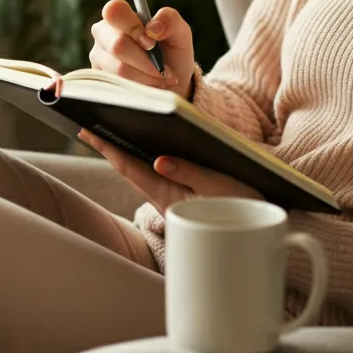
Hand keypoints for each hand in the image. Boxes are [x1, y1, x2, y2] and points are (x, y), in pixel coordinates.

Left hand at [77, 128, 263, 214]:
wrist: (266, 226)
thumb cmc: (245, 205)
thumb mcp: (219, 186)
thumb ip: (189, 172)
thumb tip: (159, 160)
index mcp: (170, 194)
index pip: (131, 167)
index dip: (108, 148)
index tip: (87, 131)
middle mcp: (165, 197)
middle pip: (131, 168)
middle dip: (109, 148)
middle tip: (86, 127)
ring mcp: (172, 198)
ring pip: (141, 173)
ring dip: (123, 154)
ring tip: (105, 134)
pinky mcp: (181, 197)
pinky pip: (155, 176)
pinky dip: (142, 161)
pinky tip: (137, 150)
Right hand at [88, 0, 195, 100]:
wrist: (170, 83)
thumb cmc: (172, 53)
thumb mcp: (180, 33)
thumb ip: (170, 20)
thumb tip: (152, 28)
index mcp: (119, 16)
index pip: (114, 11)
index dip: (134, 28)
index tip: (152, 43)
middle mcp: (103, 34)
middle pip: (118, 45)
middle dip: (146, 61)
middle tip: (162, 68)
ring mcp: (98, 58)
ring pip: (119, 69)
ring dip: (147, 77)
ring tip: (161, 78)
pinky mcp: (100, 80)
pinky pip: (118, 85)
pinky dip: (140, 87)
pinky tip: (149, 86)